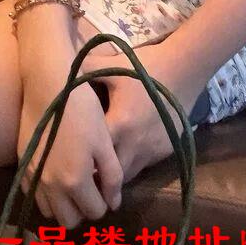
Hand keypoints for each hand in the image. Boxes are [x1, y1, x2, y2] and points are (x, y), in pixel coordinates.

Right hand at [16, 53, 123, 231]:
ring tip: (73, 182)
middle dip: (83, 209)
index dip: (104, 202)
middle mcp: (50, 186)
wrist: (48, 84)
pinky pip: (33, 196)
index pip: (94, 212)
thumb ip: (111, 175)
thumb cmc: (82, 108)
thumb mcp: (104, 140)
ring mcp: (33, 177)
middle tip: (91, 188)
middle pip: (69, 221)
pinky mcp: (21, 166)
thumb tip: (114, 203)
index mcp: (75, 181)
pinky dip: (46, 194)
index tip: (106, 187)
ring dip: (63, 205)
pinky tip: (55, 173)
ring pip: (49, 212)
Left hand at [76, 34, 205, 187]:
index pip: (94, 157)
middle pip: (111, 177)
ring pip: (128, 176)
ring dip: (116, 177)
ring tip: (102, 172)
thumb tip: (60, 70)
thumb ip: (86, 69)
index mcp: (119, 124)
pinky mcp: (165, 151)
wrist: (186, 67)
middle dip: (98, 179)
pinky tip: (125, 155)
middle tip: (83, 176)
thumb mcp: (114, 66)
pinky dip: (132, 164)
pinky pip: (144, 166)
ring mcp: (152, 150)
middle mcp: (134, 144)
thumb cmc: (146, 67)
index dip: (81, 164)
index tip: (69, 166)